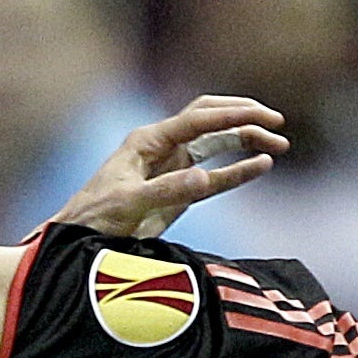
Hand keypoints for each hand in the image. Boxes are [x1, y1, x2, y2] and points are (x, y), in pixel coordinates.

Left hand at [55, 94, 289, 241]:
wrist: (78, 241)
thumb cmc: (94, 218)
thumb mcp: (127, 203)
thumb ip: (166, 190)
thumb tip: (204, 178)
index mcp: (148, 140)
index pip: (197, 120)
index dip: (231, 115)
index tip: (262, 117)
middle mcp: (163, 148)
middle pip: (210, 120)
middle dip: (243, 118)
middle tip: (277, 123)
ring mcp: (172, 168)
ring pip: (216, 145)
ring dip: (246, 142)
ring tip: (279, 146)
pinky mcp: (178, 191)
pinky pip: (215, 177)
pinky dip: (237, 171)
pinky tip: (261, 166)